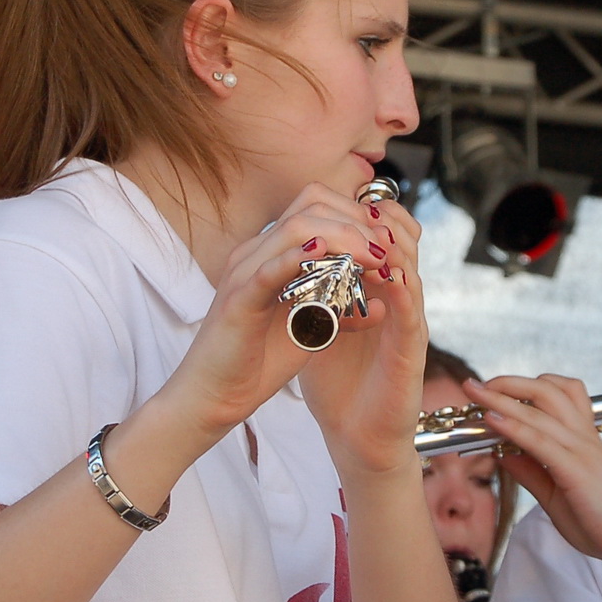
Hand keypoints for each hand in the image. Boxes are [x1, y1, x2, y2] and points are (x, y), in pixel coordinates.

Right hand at [158, 184, 422, 467]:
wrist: (214, 395)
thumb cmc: (259, 361)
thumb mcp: (311, 329)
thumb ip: (339, 309)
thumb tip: (381, 304)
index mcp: (272, 253)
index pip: (317, 206)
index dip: (357, 215)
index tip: (387, 242)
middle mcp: (256, 253)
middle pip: (311, 206)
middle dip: (358, 221)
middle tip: (386, 248)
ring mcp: (244, 272)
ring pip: (296, 228)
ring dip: (344, 237)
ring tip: (373, 258)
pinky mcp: (238, 300)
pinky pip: (269, 268)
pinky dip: (299, 258)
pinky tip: (326, 256)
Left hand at [296, 188, 427, 474]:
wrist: (357, 439)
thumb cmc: (341, 389)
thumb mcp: (319, 329)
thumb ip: (312, 296)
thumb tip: (284, 264)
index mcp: (378, 298)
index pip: (382, 243)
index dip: (368, 217)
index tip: (344, 198)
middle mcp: (399, 307)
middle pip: (405, 246)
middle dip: (385, 220)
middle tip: (363, 201)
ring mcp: (408, 328)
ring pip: (412, 272)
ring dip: (394, 247)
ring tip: (373, 226)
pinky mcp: (410, 354)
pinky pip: (412, 313)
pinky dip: (403, 290)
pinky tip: (389, 274)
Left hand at [462, 375, 601, 575]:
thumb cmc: (601, 519)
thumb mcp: (554, 494)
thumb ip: (530, 471)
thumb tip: (501, 453)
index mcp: (581, 438)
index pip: (556, 394)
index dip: (521, 387)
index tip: (490, 390)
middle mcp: (582, 436)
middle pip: (546, 390)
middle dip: (508, 382)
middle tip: (476, 386)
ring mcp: (581, 450)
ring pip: (539, 410)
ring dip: (502, 398)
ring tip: (475, 393)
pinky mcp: (576, 469)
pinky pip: (540, 441)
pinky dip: (513, 426)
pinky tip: (492, 420)